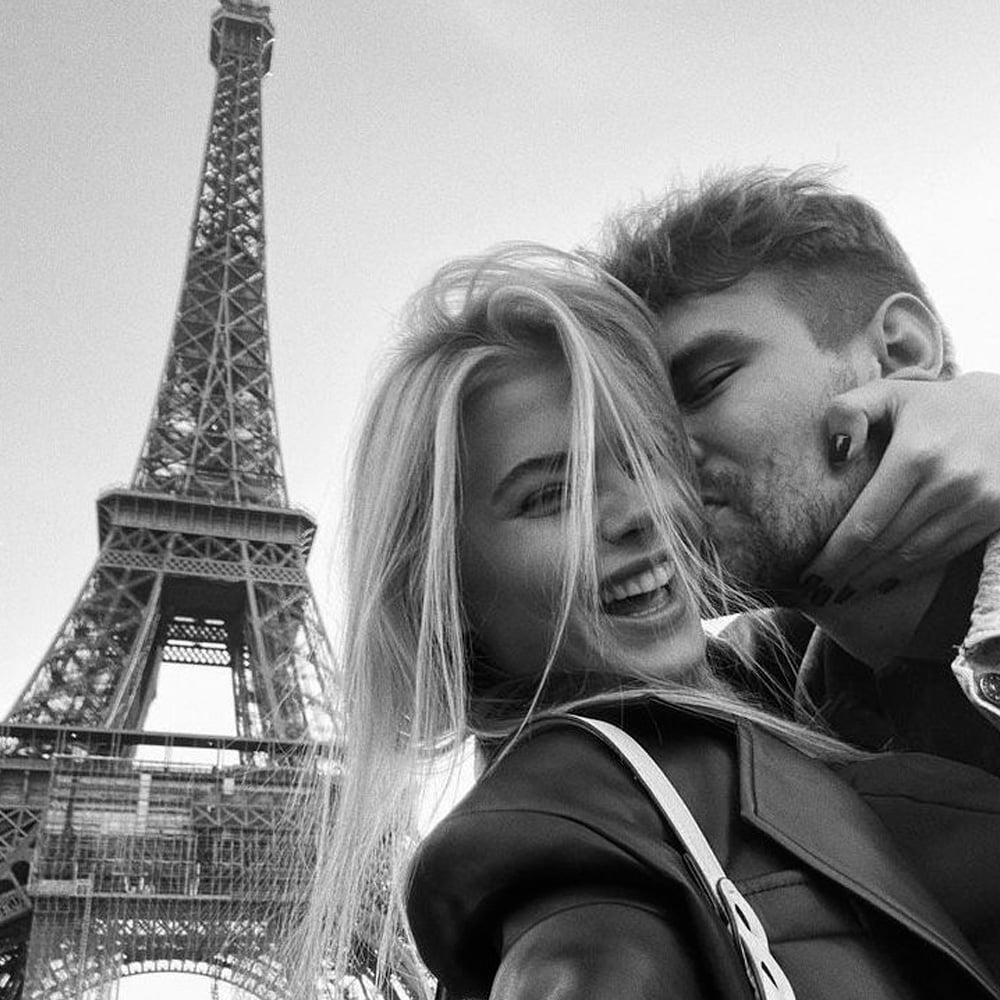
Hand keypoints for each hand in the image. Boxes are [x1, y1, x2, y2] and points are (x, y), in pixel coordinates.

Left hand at [800, 372, 999, 602]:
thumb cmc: (933, 404)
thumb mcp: (888, 392)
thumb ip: (849, 410)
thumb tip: (835, 453)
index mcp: (916, 455)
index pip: (865, 522)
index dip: (834, 555)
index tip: (807, 574)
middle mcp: (949, 483)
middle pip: (886, 545)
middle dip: (846, 572)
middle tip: (816, 589)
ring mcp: (976, 503)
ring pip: (914, 557)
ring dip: (874, 578)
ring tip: (842, 589)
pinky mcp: (993, 515)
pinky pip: (943, 554)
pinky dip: (909, 572)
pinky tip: (882, 580)